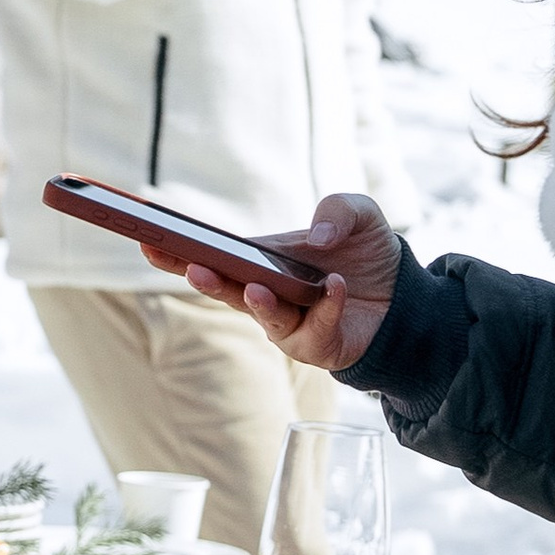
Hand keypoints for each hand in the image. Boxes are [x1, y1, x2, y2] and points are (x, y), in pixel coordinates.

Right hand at [144, 192, 398, 372]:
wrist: (406, 297)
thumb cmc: (367, 253)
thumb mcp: (359, 214)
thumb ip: (338, 209)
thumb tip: (318, 238)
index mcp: (262, 260)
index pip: (214, 255)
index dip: (178, 250)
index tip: (148, 238)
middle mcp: (266, 294)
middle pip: (226, 289)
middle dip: (206, 279)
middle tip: (191, 268)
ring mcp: (289, 324)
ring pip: (265, 317)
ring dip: (260, 303)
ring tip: (259, 288)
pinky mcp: (318, 345)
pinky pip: (316, 329)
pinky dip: (326, 308)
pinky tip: (336, 288)